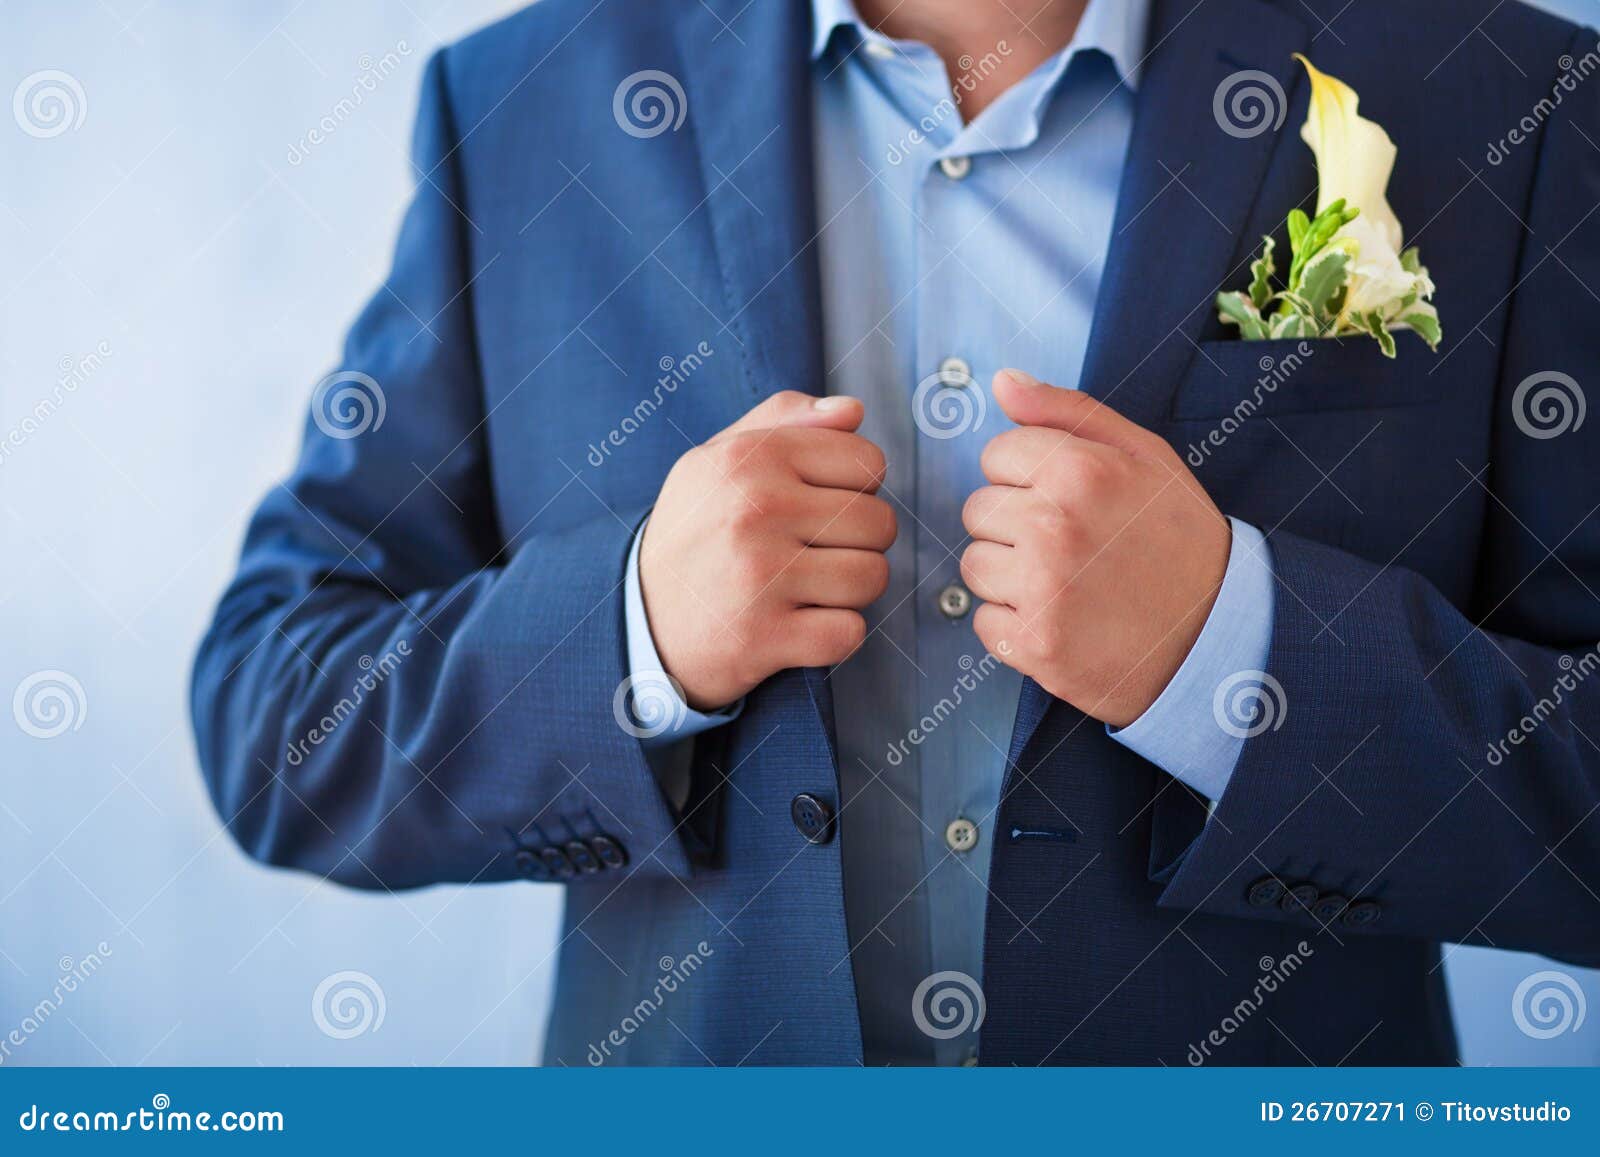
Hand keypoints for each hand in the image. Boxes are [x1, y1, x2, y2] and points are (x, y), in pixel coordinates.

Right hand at [640, 391, 895, 709]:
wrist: (639, 621)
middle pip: (879, 523)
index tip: (817, 509)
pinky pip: (850, 633)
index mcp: (751, 457)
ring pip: (872, 577)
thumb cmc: (694, 533)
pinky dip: (833, 637)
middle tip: (813, 555)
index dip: (854, 489)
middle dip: (859, 544)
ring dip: (849, 592)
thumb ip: (784, 421)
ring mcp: (760, 575)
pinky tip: (797, 627)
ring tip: (806, 590)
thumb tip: (852, 410)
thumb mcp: (719, 460)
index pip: (868, 462)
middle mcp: (755, 509)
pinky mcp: (764, 636)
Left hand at [960, 369, 1230, 727]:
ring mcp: (1042, 589)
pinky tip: (1061, 619)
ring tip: (1065, 581)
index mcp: (1080, 472)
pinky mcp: (1035, 643)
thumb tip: (1003, 381)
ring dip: (1009, 575)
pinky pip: (985, 622)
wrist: (1219, 631)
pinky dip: (1016, 625)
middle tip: (1071, 544)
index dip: (1028, 476)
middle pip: (978, 510)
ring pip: (975, 566)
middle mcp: (1053, 527)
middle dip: (1014, 524)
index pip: (995, 455)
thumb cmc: (1179, 538)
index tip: (1066, 498)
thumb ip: (1067, 411)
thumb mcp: (1144, 455)